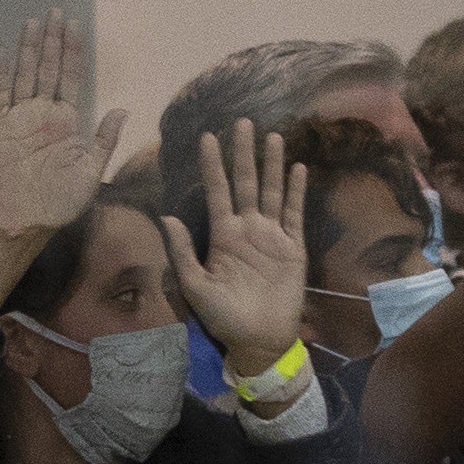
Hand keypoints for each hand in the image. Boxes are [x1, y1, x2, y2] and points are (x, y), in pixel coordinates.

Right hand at [0, 8, 100, 248]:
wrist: (25, 224)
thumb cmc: (60, 205)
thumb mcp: (91, 172)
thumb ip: (104, 140)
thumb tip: (122, 109)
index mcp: (66, 122)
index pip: (70, 78)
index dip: (73, 52)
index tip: (76, 26)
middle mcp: (42, 115)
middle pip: (48, 69)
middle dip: (53, 41)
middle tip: (57, 12)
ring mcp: (19, 119)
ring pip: (25, 75)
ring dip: (29, 49)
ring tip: (34, 22)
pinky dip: (0, 73)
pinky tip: (2, 52)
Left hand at [159, 118, 313, 373]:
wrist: (259, 340)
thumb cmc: (224, 318)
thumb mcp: (195, 287)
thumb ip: (182, 252)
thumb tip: (166, 216)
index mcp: (223, 236)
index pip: (216, 192)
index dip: (213, 165)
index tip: (207, 137)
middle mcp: (247, 229)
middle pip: (245, 183)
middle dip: (243, 153)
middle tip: (241, 122)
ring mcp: (272, 236)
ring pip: (271, 191)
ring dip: (272, 165)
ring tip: (271, 137)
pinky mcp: (293, 247)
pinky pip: (294, 213)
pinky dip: (295, 191)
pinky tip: (297, 169)